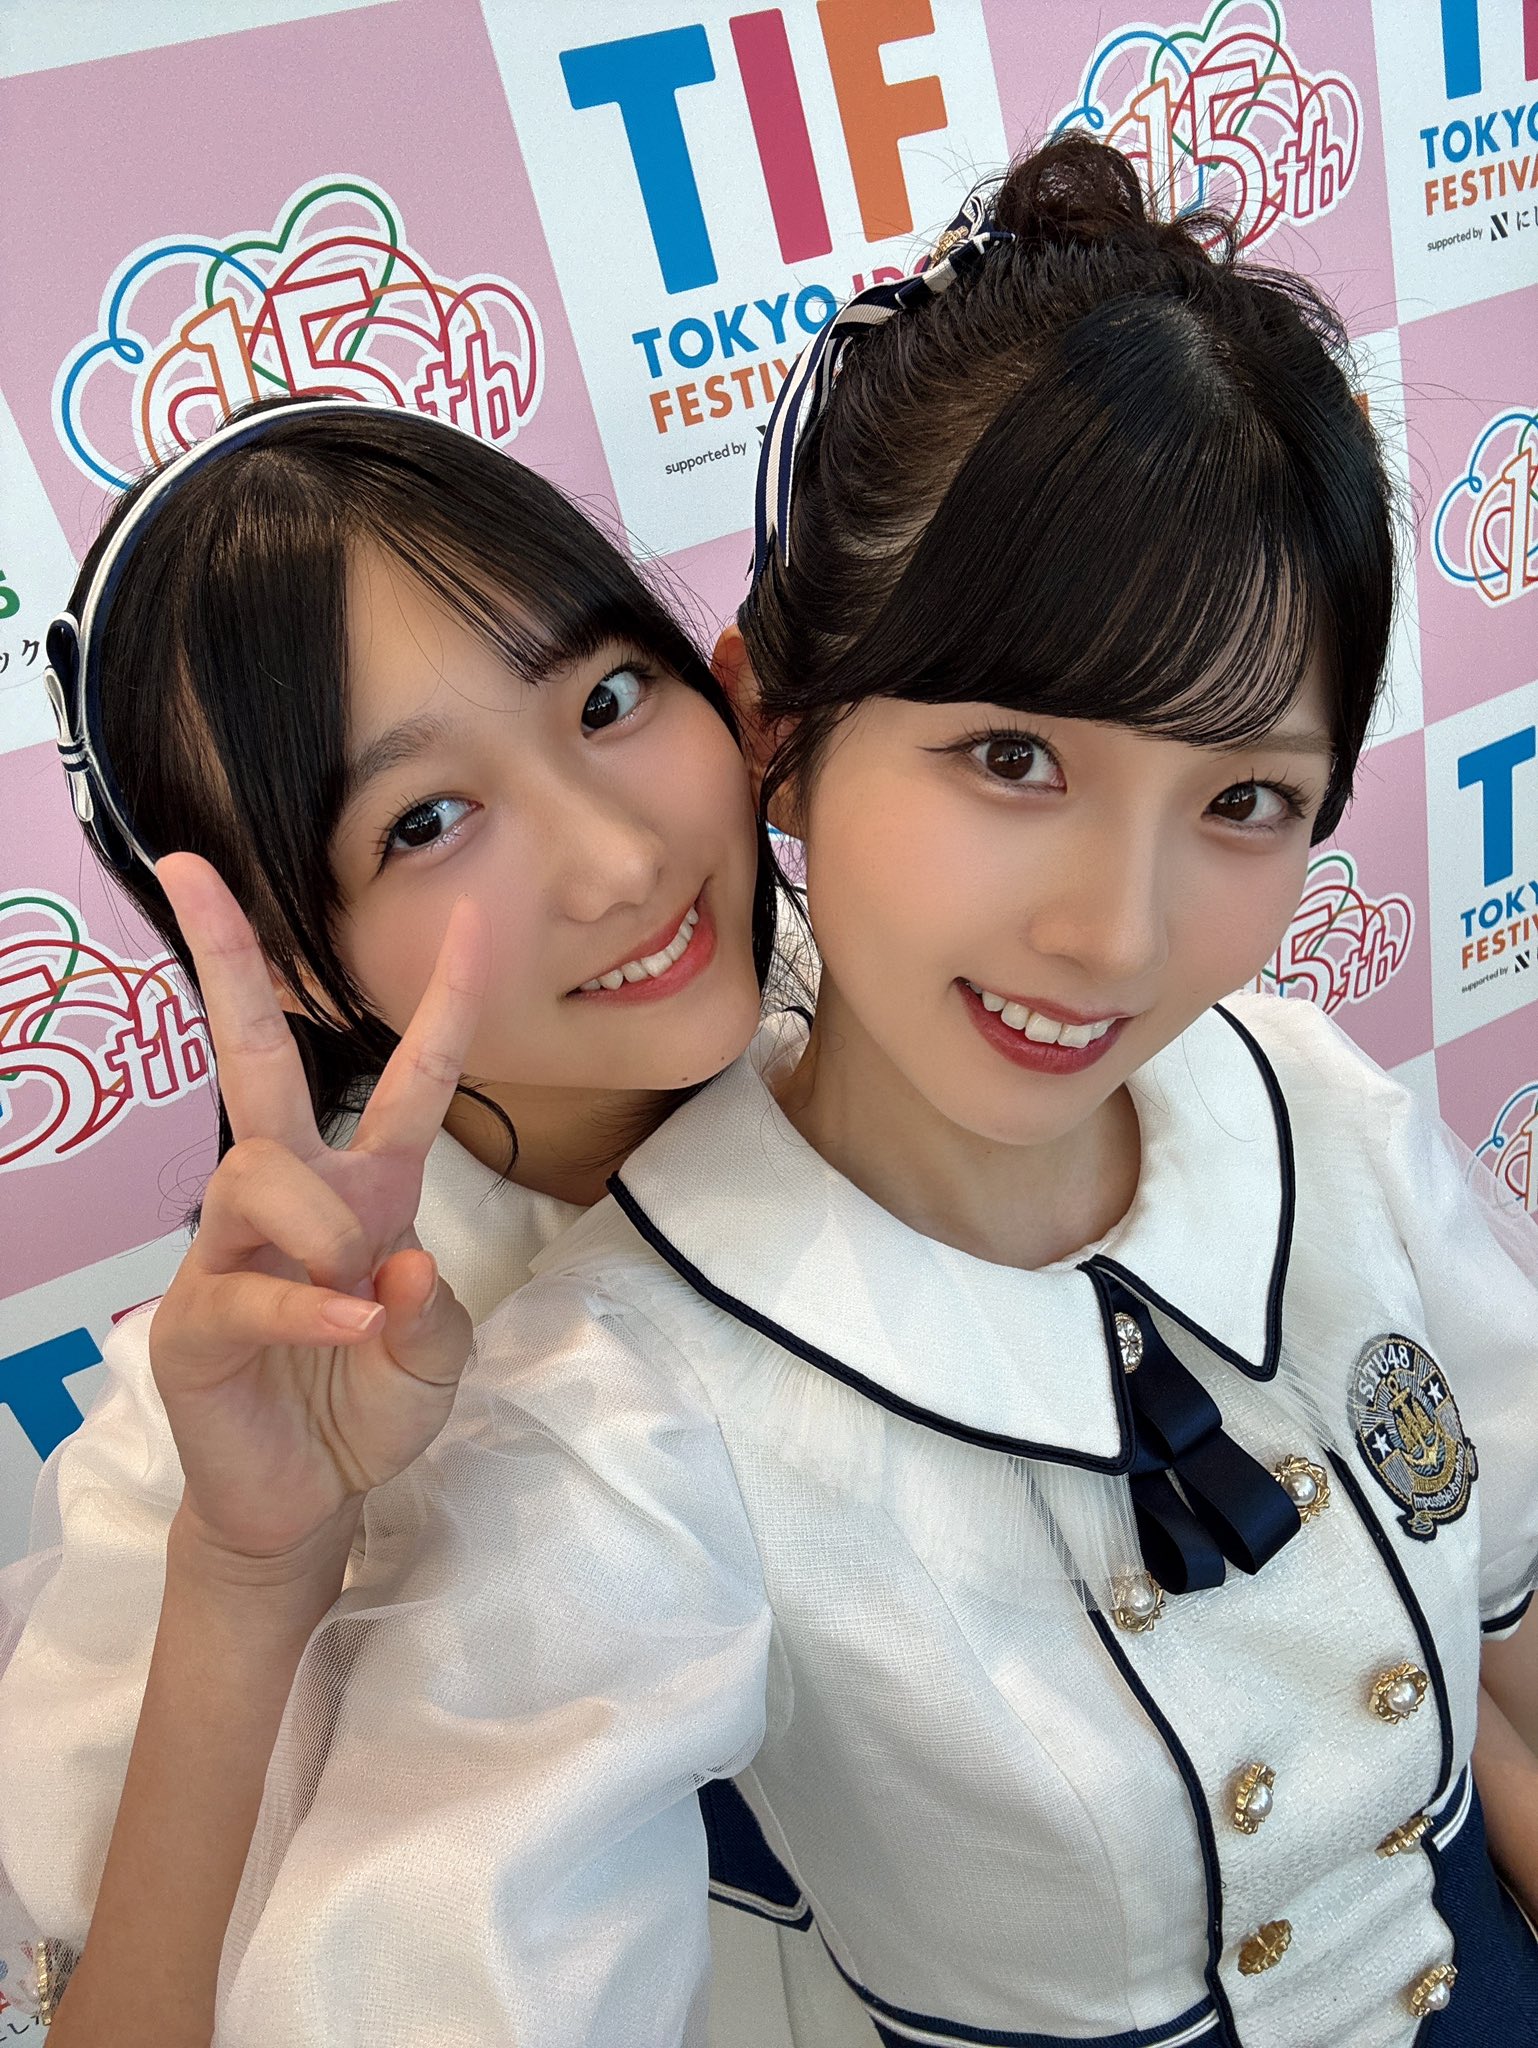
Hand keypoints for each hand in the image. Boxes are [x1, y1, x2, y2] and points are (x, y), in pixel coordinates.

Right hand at [148, 853, 488, 1566]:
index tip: (476, 916)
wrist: (307, 1499)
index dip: (448, 1000)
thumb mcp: (434, 1359)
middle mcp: (292, 1194)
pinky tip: (346, 1323)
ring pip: (260, 1170)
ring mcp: (231, 1247)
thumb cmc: (366, 1403)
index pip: (415, 1078)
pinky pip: (246, 1281)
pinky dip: (306, 1302)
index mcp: (367, 1185)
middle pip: (254, 1055)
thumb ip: (436, 1312)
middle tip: (187, 871)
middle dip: (227, 960)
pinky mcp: (195, 1315)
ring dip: (321, 1222)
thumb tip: (400, 1261)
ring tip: (357, 1288)